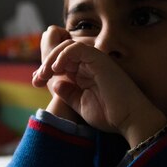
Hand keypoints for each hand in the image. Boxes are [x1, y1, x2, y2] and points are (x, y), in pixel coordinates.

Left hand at [34, 26, 166, 146]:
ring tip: (45, 73)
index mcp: (85, 74)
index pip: (62, 63)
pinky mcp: (99, 59)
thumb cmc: (110, 115)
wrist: (130, 119)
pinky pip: (76, 48)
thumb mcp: (81, 104)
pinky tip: (57, 69)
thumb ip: (68, 93)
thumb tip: (54, 82)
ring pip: (67, 46)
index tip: (36, 81)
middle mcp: (90, 64)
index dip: (46, 69)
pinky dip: (64, 55)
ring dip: (52, 58)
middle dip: (46, 63)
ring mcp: (95, 60)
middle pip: (62, 52)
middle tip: (38, 78)